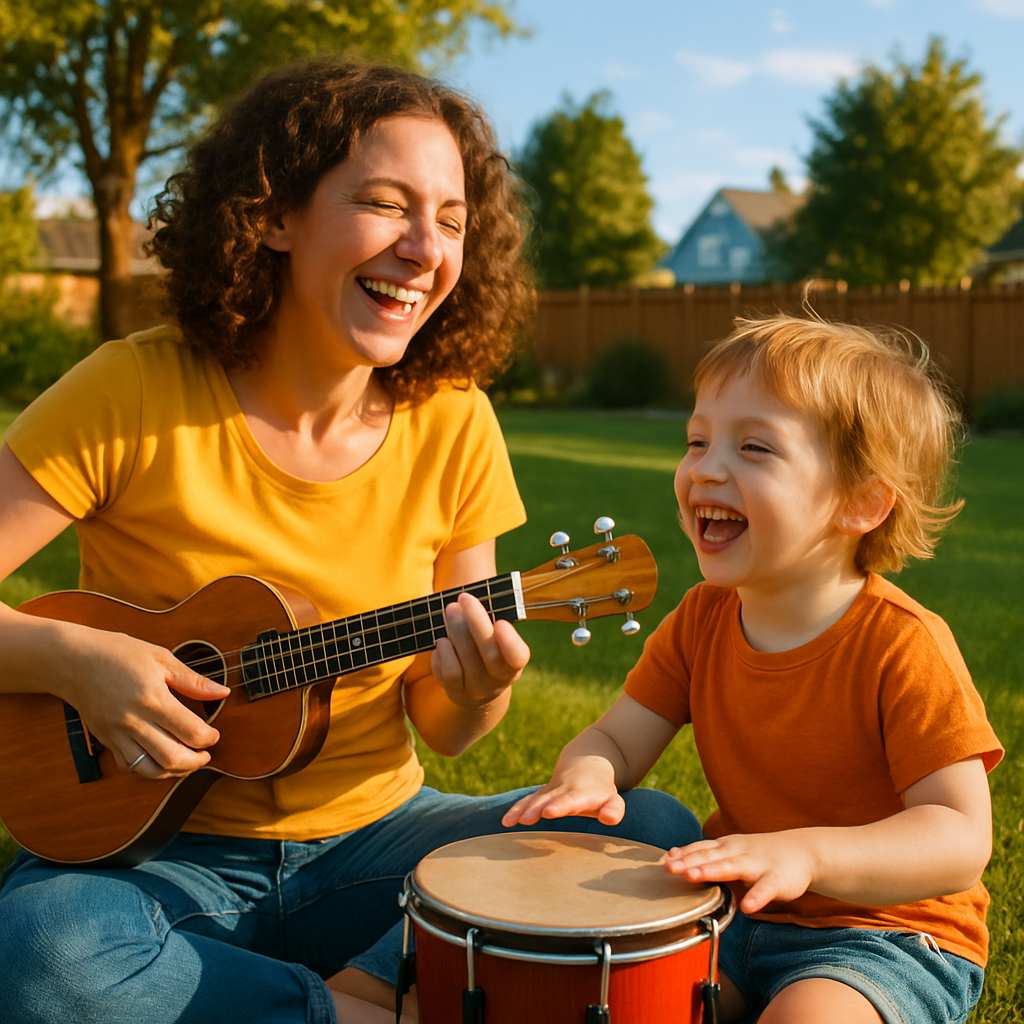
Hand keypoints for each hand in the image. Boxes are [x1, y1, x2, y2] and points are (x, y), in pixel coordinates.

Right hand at [61, 627, 230, 779]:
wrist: (73, 661)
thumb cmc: (118, 654)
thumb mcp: (161, 658)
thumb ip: (193, 680)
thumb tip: (222, 692)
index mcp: (153, 698)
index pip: (190, 732)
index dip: (210, 738)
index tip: (214, 734)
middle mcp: (134, 721)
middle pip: (173, 758)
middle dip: (196, 762)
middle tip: (206, 754)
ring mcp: (117, 734)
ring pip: (149, 770)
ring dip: (174, 772)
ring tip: (187, 762)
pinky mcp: (106, 740)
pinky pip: (129, 766)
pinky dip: (148, 770)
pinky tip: (160, 760)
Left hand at [430, 592, 529, 708]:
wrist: (479, 690)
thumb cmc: (487, 651)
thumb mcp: (497, 641)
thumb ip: (491, 622)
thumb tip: (472, 598)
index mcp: (513, 664)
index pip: (517, 657)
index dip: (509, 642)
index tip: (500, 622)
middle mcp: (497, 680)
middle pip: (489, 654)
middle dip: (476, 622)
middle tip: (464, 598)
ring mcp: (476, 689)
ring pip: (465, 661)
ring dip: (455, 632)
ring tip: (450, 610)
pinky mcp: (456, 693)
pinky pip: (447, 674)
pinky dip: (443, 654)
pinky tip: (441, 641)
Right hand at [502, 758, 624, 827]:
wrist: (587, 763)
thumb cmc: (601, 790)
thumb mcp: (613, 799)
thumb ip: (614, 810)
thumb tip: (610, 818)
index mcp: (581, 794)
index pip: (570, 801)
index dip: (560, 806)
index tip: (549, 812)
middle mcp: (563, 791)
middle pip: (548, 799)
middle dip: (536, 808)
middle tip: (527, 819)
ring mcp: (550, 791)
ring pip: (535, 799)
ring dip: (523, 810)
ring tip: (511, 822)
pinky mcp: (542, 795)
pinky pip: (527, 802)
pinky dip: (517, 810)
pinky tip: (506, 822)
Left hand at [661, 831, 816, 913]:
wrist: (801, 851)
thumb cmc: (758, 855)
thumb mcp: (729, 852)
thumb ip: (704, 856)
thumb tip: (671, 861)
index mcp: (725, 846)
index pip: (698, 848)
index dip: (679, 855)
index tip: (658, 863)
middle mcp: (737, 851)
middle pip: (708, 856)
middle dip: (687, 862)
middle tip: (667, 868)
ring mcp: (757, 864)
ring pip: (731, 867)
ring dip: (711, 871)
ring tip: (692, 877)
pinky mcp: (777, 879)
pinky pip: (766, 889)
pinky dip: (757, 897)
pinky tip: (748, 908)